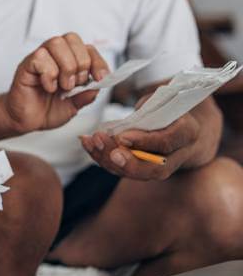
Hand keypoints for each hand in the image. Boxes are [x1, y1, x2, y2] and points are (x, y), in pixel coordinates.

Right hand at [4, 33, 108, 134]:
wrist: (25, 121)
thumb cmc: (46, 110)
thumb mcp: (74, 105)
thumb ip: (86, 95)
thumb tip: (98, 85)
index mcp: (69, 61)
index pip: (88, 48)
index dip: (97, 61)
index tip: (100, 78)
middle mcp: (54, 55)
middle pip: (72, 38)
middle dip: (81, 62)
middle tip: (75, 84)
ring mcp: (39, 58)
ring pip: (56, 43)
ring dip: (66, 66)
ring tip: (63, 86)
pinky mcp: (26, 65)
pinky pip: (39, 57)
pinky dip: (49, 74)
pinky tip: (48, 87)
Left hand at [80, 112, 200, 180]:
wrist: (185, 130)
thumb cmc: (170, 109)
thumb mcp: (163, 102)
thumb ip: (148, 110)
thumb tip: (127, 123)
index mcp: (186, 133)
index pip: (166, 142)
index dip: (143, 141)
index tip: (121, 137)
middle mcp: (178, 155)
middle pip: (154, 168)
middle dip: (127, 162)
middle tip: (105, 149)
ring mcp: (163, 167)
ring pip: (137, 172)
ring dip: (109, 160)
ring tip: (90, 142)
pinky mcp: (146, 170)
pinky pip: (125, 170)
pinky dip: (103, 158)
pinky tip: (88, 144)